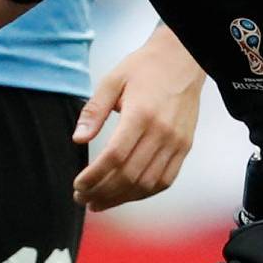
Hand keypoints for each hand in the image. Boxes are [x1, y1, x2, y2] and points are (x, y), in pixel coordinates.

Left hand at [72, 30, 203, 211]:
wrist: (183, 60)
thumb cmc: (145, 68)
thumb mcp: (112, 81)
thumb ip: (94, 111)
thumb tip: (78, 138)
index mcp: (141, 114)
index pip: (114, 157)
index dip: (94, 177)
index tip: (78, 185)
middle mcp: (162, 132)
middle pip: (129, 175)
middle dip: (103, 192)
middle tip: (83, 198)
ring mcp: (176, 143)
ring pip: (147, 183)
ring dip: (121, 198)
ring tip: (100, 202)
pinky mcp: (184, 147)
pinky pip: (165, 180)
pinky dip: (144, 193)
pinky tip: (126, 195)